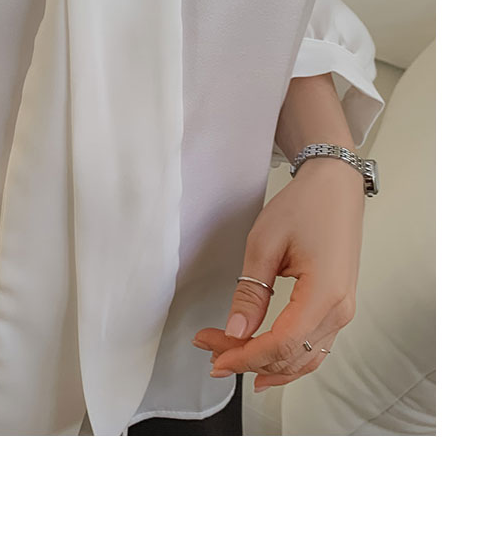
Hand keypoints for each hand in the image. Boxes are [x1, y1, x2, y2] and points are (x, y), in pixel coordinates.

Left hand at [192, 158, 365, 390]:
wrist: (335, 188)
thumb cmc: (305, 206)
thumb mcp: (264, 244)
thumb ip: (250, 293)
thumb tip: (235, 332)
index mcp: (324, 294)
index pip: (281, 344)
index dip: (245, 356)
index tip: (215, 356)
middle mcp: (340, 309)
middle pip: (290, 356)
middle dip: (247, 359)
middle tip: (209, 349)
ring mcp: (343, 311)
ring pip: (303, 360)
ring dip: (265, 364)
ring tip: (228, 357)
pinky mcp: (338, 308)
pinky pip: (313, 348)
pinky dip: (286, 359)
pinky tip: (264, 364)